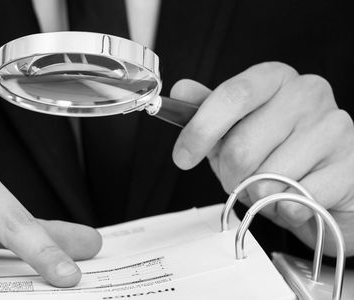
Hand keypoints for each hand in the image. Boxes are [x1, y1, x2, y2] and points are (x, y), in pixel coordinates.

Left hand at [170, 62, 353, 255]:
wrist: (329, 185)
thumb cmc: (279, 152)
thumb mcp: (236, 128)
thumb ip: (208, 110)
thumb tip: (181, 90)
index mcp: (276, 78)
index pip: (233, 95)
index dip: (201, 130)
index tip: (182, 157)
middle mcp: (308, 93)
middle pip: (242, 146)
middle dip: (229, 175)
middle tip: (239, 178)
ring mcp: (334, 127)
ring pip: (266, 179)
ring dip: (257, 194)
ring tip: (270, 186)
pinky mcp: (350, 165)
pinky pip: (294, 200)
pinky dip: (284, 210)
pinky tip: (293, 197)